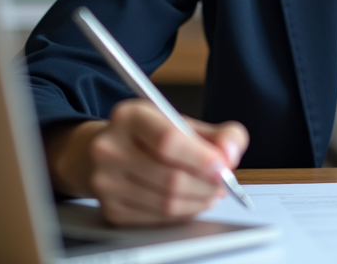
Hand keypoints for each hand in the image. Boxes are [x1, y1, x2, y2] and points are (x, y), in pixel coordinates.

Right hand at [43, 99, 248, 225]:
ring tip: (211, 191)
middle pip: (169, 177)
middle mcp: (109, 148)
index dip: (201, 157)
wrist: (105, 152)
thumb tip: (231, 152)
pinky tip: (191, 201)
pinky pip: (157, 219)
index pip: (167, 140)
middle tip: (223, 182)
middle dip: (206, 184)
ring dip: (198, 201)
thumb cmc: (148, 136)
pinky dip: (183, 213)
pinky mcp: (110, 209)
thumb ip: (215, 134)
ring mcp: (105, 182)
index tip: (224, 166)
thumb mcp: (180, 122)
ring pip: (165, 203)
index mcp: (129, 116)